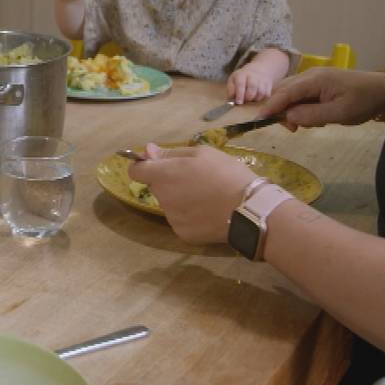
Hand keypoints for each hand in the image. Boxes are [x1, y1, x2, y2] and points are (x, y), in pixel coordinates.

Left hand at [127, 142, 255, 243]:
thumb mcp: (202, 153)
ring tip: (207, 196)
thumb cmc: (226, 173)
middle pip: (157, 186)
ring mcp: (171, 218)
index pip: (136, 171)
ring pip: (169, 203)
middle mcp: (162, 197)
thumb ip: (170, 153)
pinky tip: (208, 212)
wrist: (248, 209)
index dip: (144, 165)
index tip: (157, 164)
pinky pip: (180, 220)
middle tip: (195, 178)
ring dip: (180, 198)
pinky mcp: (183, 234)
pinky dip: (190, 215)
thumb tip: (147, 151)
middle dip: (169, 181)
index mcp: (164, 175)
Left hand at [228, 62, 278, 103]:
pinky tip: (257, 97)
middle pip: (252, 88)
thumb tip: (231, 99)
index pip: (241, 84)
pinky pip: (266, 95)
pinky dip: (261, 99)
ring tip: (251, 99)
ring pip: (260, 93)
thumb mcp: (233, 79)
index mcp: (242, 74)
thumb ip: (231, 89)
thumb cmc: (242, 77)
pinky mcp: (269, 85)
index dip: (240, 94)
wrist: (259, 69)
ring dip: (255, 99)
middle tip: (245, 101)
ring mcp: (262, 80)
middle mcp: (253, 76)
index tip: (239, 103)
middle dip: (248, 98)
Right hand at [258, 67, 384, 131]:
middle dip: (281, 109)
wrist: (384, 92)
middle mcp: (311, 75)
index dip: (271, 106)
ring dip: (291, 109)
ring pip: (291, 93)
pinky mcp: (319, 84)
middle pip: (283, 91)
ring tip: (308, 124)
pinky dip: (300, 107)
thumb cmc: (364, 101)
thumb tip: (288, 117)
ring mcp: (314, 78)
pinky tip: (314, 118)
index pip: (285, 92)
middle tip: (293, 130)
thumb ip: (312, 115)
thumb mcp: (340, 113)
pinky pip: (300, 95)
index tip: (258, 120)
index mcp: (315, 80)